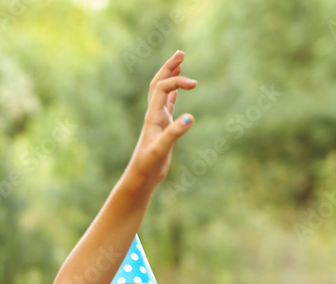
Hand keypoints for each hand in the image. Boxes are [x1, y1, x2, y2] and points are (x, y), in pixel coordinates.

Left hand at [125, 51, 196, 190]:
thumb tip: (190, 117)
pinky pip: (168, 105)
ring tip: (180, 63)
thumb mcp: (161, 149)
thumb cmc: (147, 165)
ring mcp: (158, 120)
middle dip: (169, 68)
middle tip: (180, 53)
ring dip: (171, 77)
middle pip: (158, 83)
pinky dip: (174, 93)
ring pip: (163, 92)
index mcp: (153, 116)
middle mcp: (154, 114)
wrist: (141, 178)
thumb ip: (174, 133)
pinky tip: (178, 89)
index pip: (163, 87)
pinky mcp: (163, 128)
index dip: (178, 81)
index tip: (195, 84)